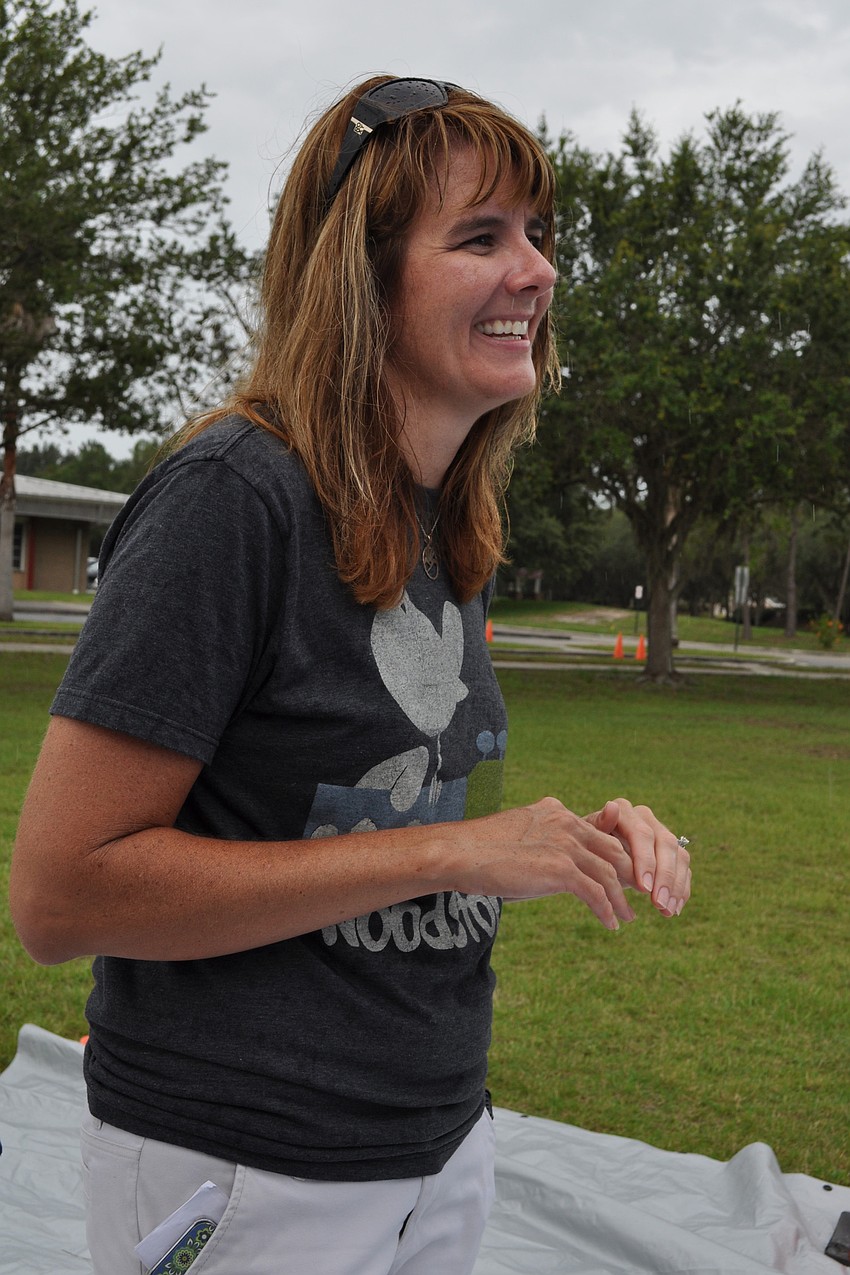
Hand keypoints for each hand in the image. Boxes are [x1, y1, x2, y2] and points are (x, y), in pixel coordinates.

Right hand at [451, 798, 638, 930]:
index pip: (597, 832)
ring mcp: (565, 844)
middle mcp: (566, 822)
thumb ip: (544, 844)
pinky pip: (596, 894)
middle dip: (630, 874)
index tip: (624, 874)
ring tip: (628, 916)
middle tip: (638, 895)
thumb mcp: (520, 838)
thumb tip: (555, 867)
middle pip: (613, 849)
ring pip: (609, 874)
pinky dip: (607, 911)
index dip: (616, 853)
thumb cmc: (481, 850)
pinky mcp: (561, 869)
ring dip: (622, 899)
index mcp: (556, 811)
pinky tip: (611, 925)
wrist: (459, 853)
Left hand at [585, 798, 691, 916]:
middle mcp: (647, 818)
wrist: (592, 856)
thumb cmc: (586, 849)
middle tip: (658, 904)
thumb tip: (611, 807)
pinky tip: (674, 909)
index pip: (642, 834)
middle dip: (664, 877)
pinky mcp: (672, 852)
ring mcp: (661, 833)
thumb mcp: (586, 842)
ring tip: (667, 911)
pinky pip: (684, 870)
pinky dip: (680, 890)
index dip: (645, 861)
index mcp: (625, 811)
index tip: (644, 888)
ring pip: (680, 856)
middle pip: (666, 844)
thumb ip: (599, 826)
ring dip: (675, 886)